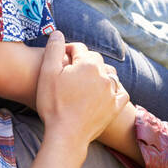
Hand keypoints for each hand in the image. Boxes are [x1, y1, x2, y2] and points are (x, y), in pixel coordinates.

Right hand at [35, 31, 128, 146]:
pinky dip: (114, 89)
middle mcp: (104, 75)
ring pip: (109, 74)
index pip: (79, 48)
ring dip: (99, 74)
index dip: (66, 51)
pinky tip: (104, 92)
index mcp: (89, 64)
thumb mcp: (47, 72)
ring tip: (85, 82)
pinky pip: (121, 92)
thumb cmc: (53, 103)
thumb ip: (54, 49)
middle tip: (68, 72)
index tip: (57, 60)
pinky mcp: (115, 107)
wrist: (66, 134)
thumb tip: (58, 33)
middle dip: (83, 62)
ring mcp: (112, 92)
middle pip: (95, 60)